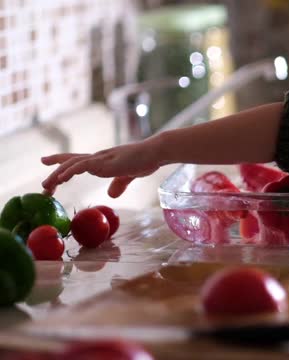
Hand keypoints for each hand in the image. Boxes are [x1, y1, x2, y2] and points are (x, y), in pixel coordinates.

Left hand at [41, 141, 160, 197]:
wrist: (154, 152)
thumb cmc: (145, 160)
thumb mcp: (128, 176)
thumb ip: (119, 184)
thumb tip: (111, 195)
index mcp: (102, 161)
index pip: (77, 160)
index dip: (61, 162)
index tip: (45, 163)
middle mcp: (98, 158)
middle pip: (69, 162)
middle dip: (54, 174)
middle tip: (43, 187)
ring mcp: (100, 158)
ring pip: (71, 164)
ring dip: (57, 175)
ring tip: (46, 186)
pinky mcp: (105, 162)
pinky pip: (82, 165)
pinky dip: (70, 171)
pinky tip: (61, 179)